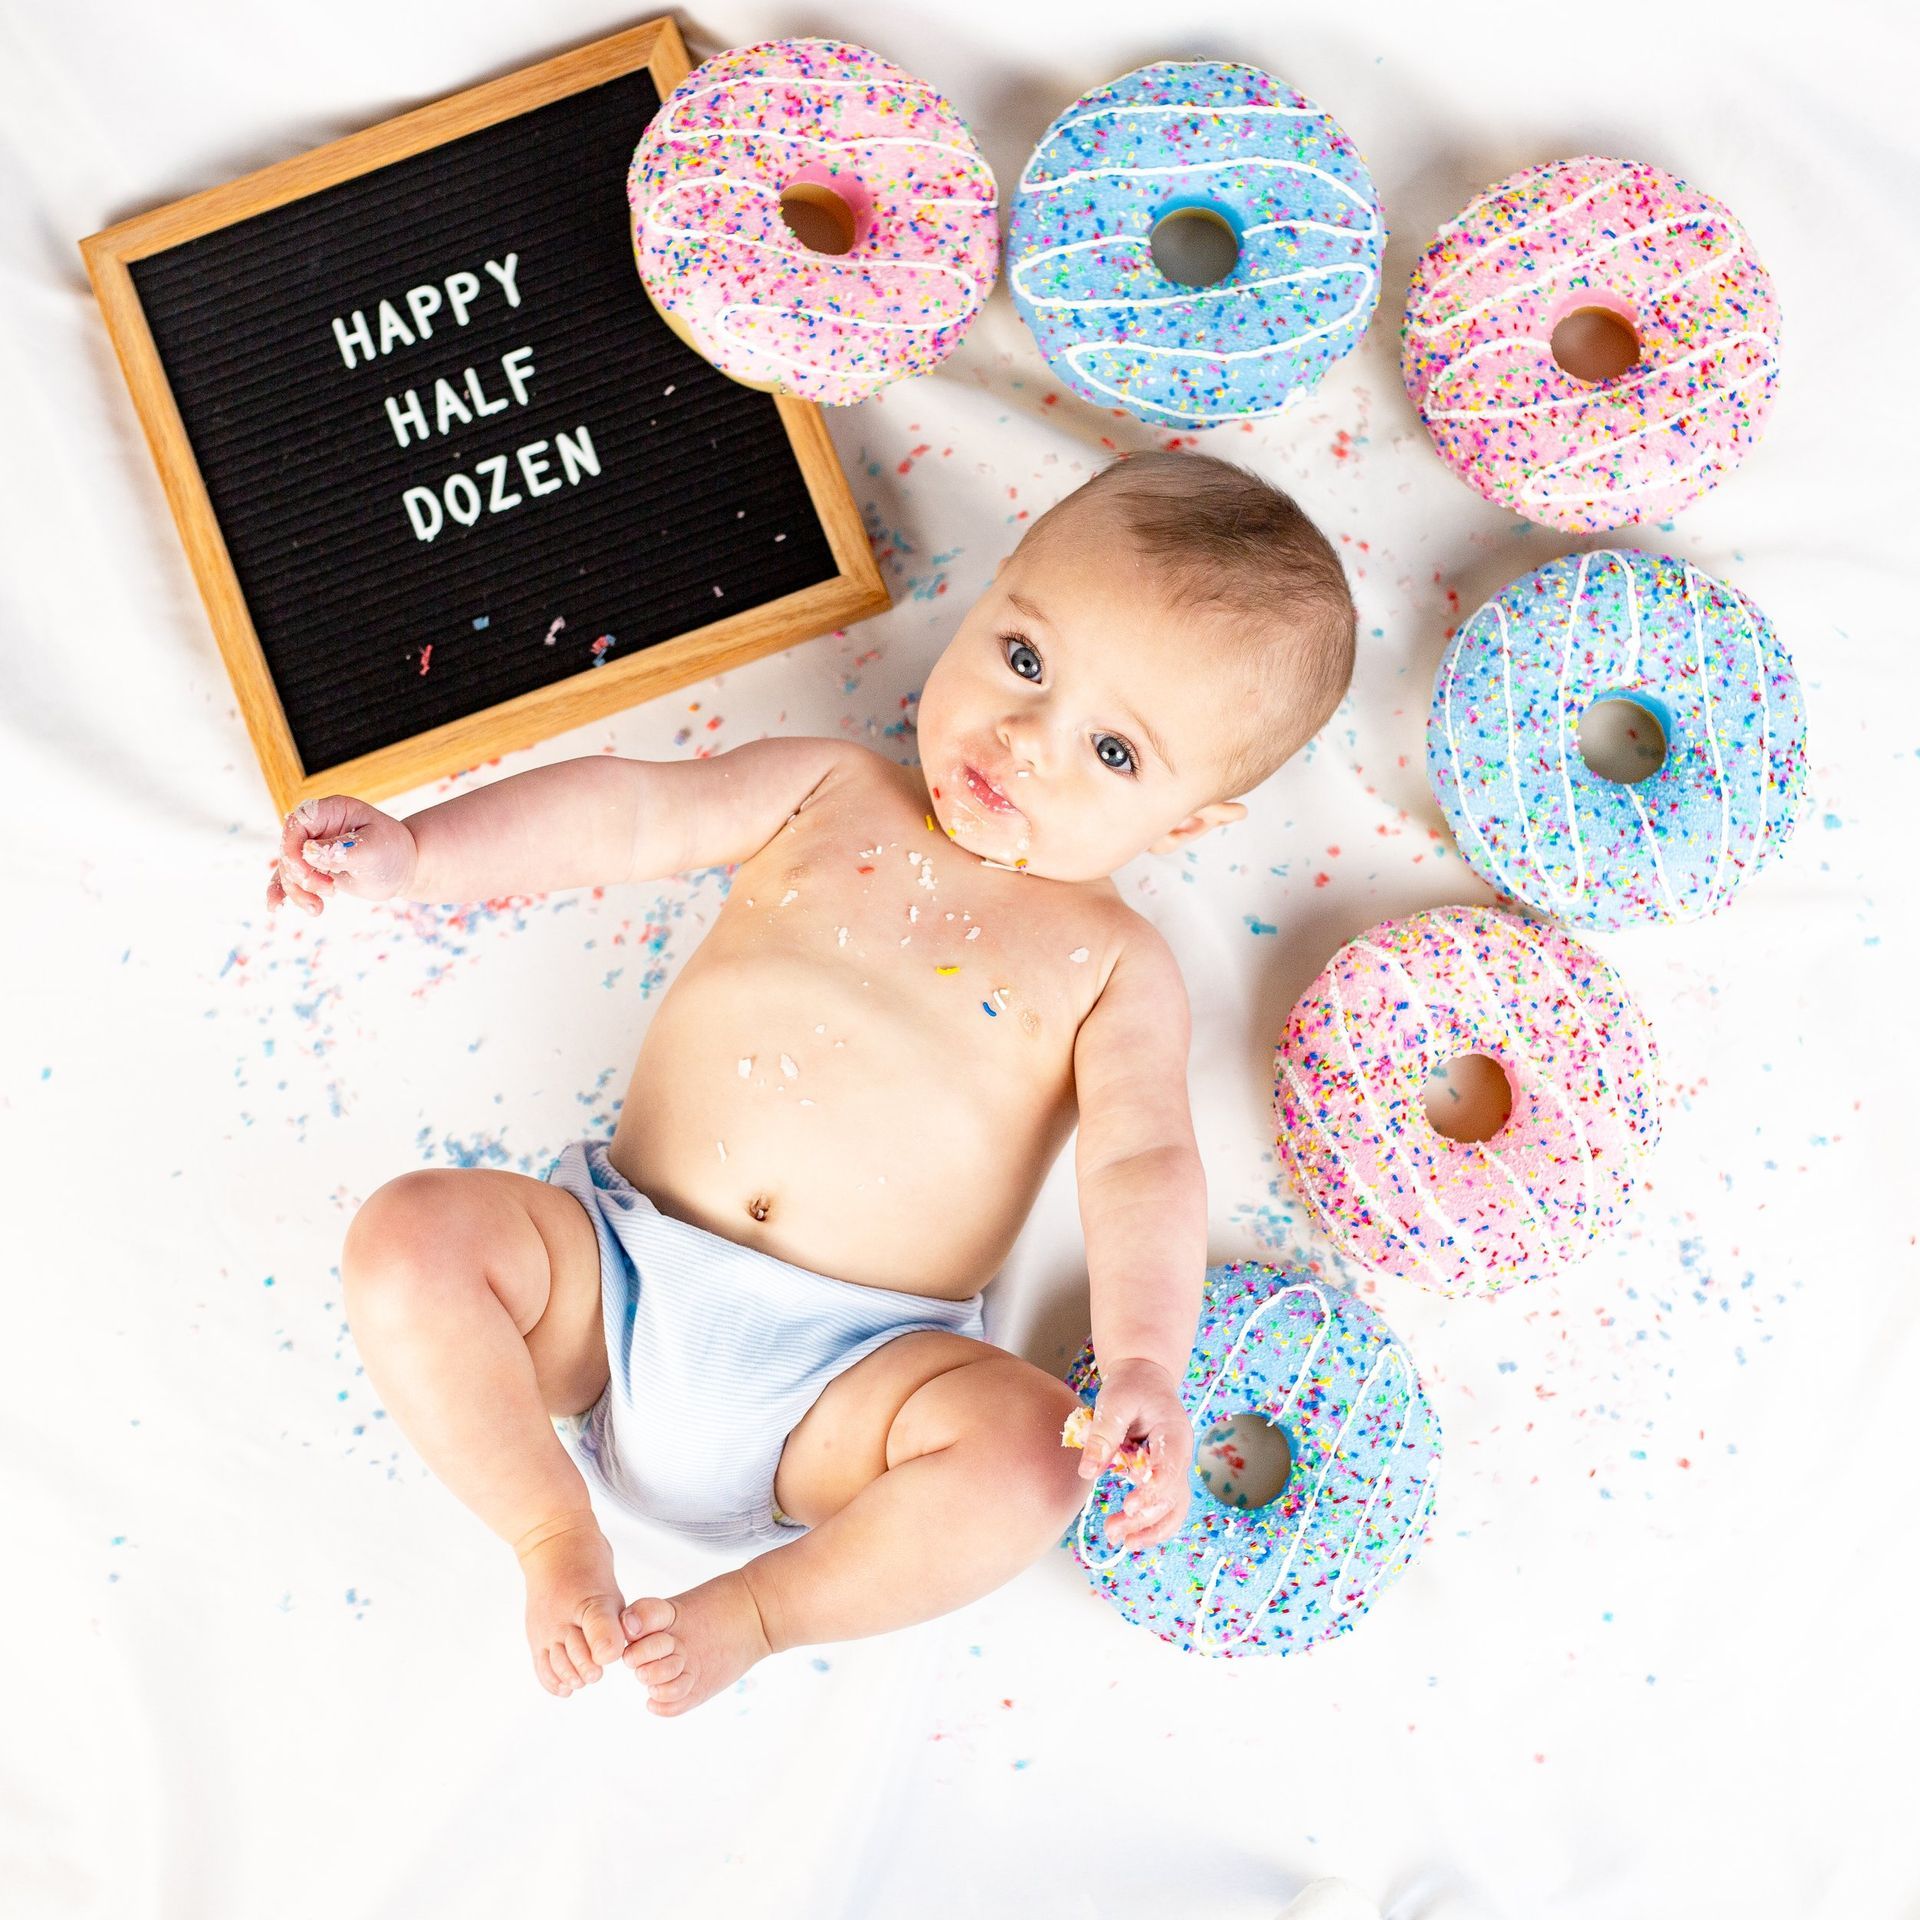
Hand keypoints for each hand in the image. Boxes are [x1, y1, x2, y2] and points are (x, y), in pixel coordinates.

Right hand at [265, 794, 416, 915]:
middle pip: (289, 849)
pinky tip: (275, 908)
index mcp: (332, 811)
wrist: (404, 868)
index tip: (305, 872)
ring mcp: (312, 847)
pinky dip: (282, 893)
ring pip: (288, 869)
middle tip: (331, 891)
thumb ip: (342, 850)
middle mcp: (318, 826)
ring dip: (297, 891)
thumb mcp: (374, 849)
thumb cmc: (393, 852)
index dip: (292, 849)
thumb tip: (307, 852)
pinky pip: (288, 878)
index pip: (297, 824)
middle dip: (301, 876)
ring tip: (317, 909)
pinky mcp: (312, 867)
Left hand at [1077, 1356, 1192, 1551]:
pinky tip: (1130, 1537)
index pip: (1170, 1468)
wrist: (1145, 1379)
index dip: (1152, 1490)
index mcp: (1173, 1432)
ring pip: (1174, 1508)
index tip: (1129, 1506)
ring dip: (1151, 1529)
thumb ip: (1103, 1435)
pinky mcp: (1163, 1477)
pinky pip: (1165, 1507)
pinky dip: (1152, 1525)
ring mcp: (1174, 1468)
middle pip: (1171, 1495)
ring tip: (1122, 1542)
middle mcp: (1180, 1455)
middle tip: (1112, 1531)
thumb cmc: (1130, 1387)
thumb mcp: (1113, 1402)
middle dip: (1143, 1517)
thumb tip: (1087, 1472)